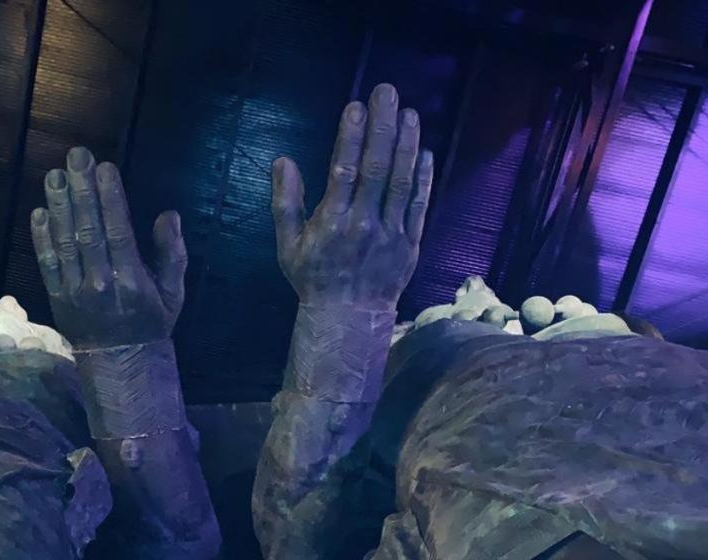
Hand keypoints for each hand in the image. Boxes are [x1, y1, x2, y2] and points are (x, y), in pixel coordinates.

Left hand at [31, 147, 186, 349]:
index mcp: (131, 280)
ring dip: (58, 206)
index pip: (118, 231)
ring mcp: (75, 291)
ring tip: (55, 175)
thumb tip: (168, 216)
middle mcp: (100, 283)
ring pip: (64, 242)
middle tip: (75, 157)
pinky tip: (39, 211)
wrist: (120, 362)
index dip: (109, 198)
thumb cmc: (151, 322)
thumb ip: (172, 254)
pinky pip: (48, 264)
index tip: (104, 168)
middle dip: (81, 190)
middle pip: (88, 229)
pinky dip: (41, 238)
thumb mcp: (174, 292)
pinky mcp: (57, 297)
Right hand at [271, 83, 433, 310]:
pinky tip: (425, 151)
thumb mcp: (288, 245)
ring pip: (402, 182)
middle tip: (387, 93)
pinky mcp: (410, 243)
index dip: (351, 137)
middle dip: (382, 127)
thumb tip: (282, 161)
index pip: (343, 171)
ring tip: (409, 113)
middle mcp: (363, 225)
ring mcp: (391, 234)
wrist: (348, 318)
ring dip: (407, 144)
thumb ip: (285, 203)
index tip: (356, 106)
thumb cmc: (314, 278)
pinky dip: (423, 178)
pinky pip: (419, 205)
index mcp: (331, 223)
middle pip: (376, 168)